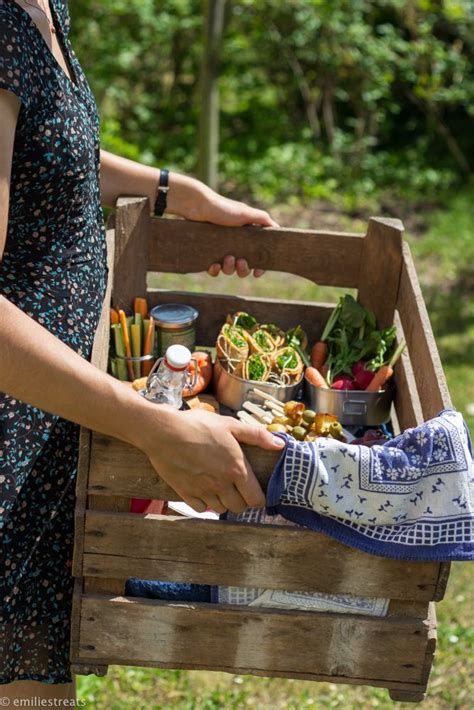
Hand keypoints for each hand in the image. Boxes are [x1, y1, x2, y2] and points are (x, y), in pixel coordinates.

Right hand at [139, 406, 284, 513]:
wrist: (163, 432)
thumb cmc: (198, 425)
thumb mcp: (230, 425)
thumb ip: (257, 436)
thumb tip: (280, 444)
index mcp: (236, 469)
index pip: (256, 499)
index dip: (259, 498)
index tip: (255, 491)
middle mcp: (221, 484)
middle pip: (239, 508)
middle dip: (241, 500)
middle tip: (237, 488)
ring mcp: (202, 491)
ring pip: (220, 509)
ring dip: (223, 501)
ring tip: (220, 487)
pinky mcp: (185, 493)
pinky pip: (201, 509)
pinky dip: (204, 503)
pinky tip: (203, 490)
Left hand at [203, 192, 278, 277]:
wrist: (198, 206)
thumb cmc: (223, 208)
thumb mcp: (245, 212)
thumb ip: (262, 219)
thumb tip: (276, 228)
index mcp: (247, 237)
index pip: (258, 257)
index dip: (260, 267)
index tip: (258, 272)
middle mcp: (235, 245)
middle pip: (244, 267)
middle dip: (243, 269)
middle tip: (241, 262)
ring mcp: (221, 250)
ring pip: (229, 270)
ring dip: (230, 269)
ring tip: (227, 258)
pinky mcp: (208, 254)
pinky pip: (213, 270)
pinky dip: (214, 271)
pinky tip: (213, 265)